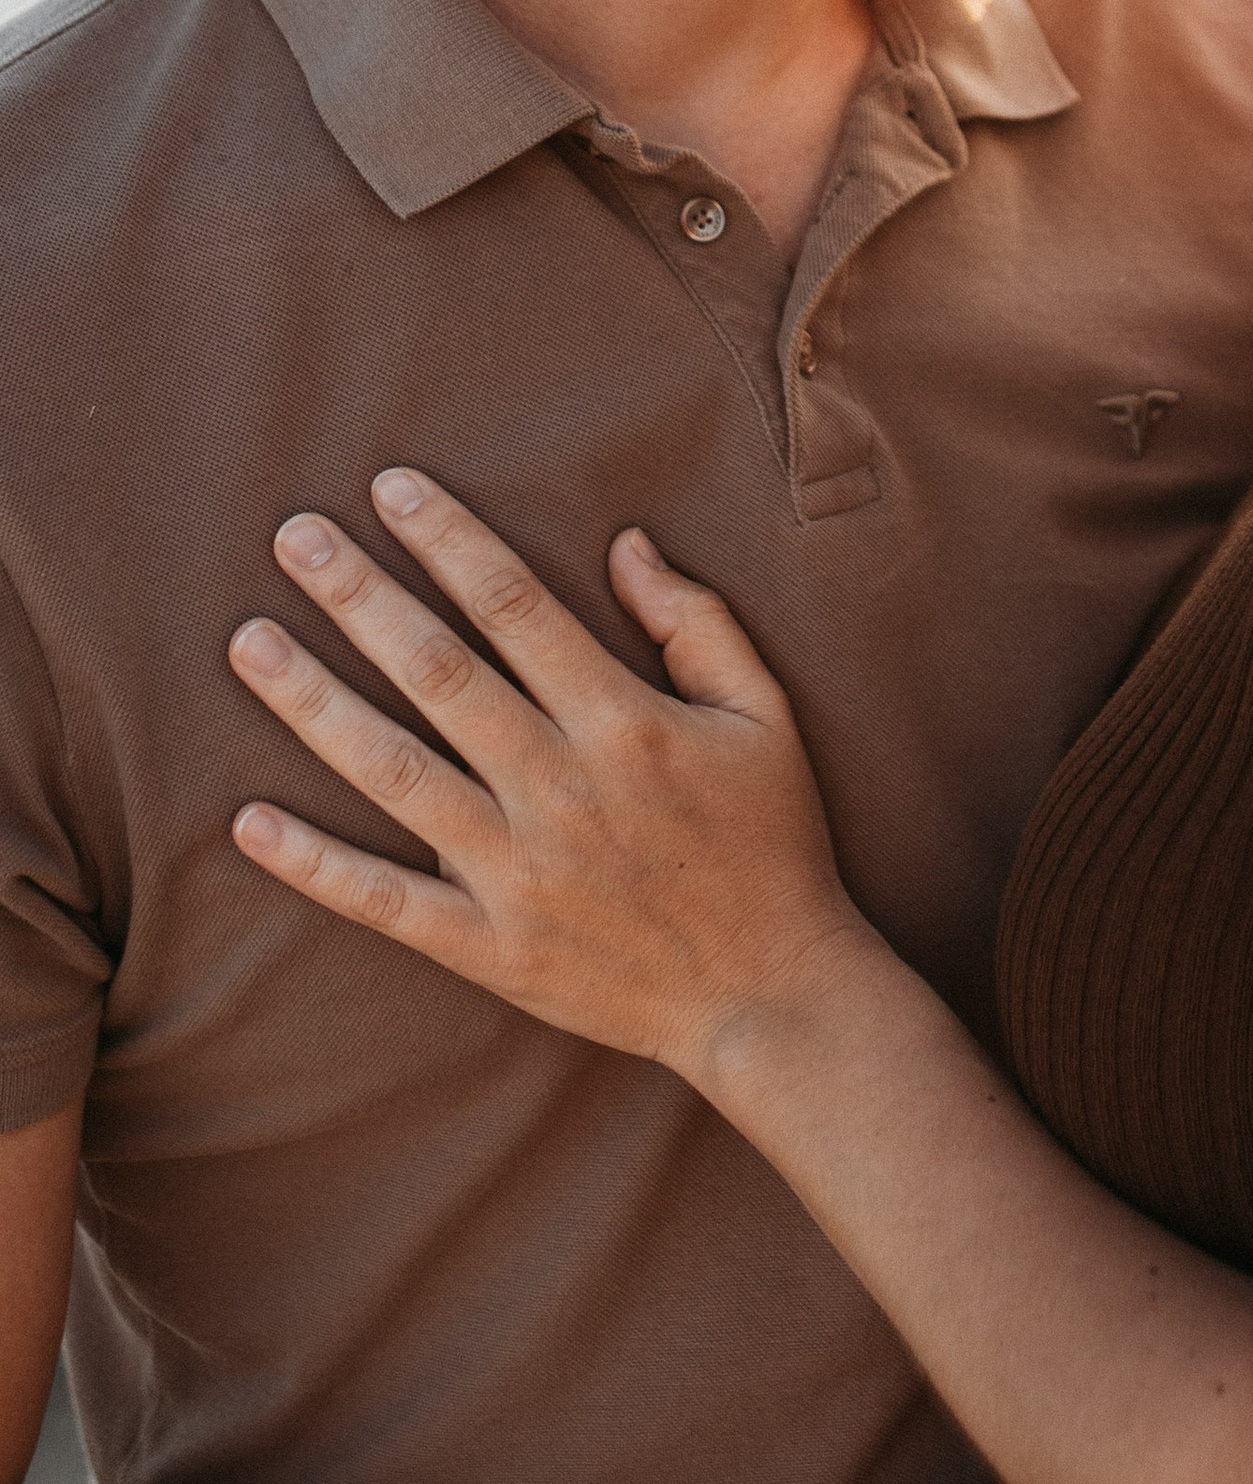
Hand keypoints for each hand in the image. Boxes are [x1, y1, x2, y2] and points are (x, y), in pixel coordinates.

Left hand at [226, 469, 859, 1082]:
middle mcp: (562, 789)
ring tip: (250, 644)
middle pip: (438, 672)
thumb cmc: (771, 843)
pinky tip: (249, 820)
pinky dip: (314, 863)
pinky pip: (385, 900)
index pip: (516, 607)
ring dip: (315, 704)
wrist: (771, 995)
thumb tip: (625, 543)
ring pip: (395, 771)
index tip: (391, 487)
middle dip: (360, 596)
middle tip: (295, 537)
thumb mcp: (765, 715)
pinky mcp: (491, 948)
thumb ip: (697, 623)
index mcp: (626, 724)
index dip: (449, 539)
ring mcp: (519, 872)